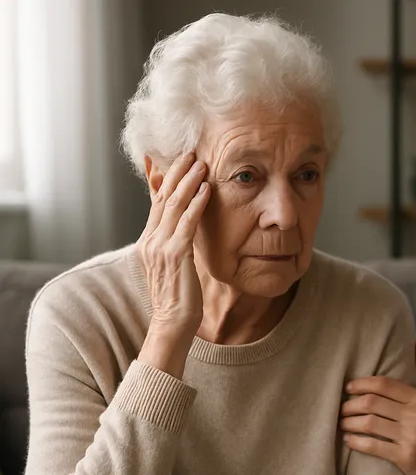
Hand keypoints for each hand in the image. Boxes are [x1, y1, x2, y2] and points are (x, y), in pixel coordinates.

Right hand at [136, 152, 209, 377]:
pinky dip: (197, 204)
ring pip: (173, 205)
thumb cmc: (178, 296)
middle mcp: (151, 240)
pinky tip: (207, 190)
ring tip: (201, 162)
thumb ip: (176, 241)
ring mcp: (161, 247)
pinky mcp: (176, 256)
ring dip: (189, 181)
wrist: (171, 324)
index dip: (165, 178)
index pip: (156, 202)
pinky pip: (187, 224)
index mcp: (149, 241)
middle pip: (162, 197)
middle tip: (190, 151)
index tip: (175, 158)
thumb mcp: (174, 264)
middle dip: (177, 172)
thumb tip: (185, 224)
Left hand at [340, 340, 415, 474]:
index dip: (361, 383)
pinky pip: (373, 446)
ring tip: (342, 422)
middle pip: (372, 402)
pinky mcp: (405, 457)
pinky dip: (356, 442)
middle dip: (350, 404)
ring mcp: (410, 437)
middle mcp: (415, 415)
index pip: (383, 384)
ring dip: (349, 422)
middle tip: (341, 407)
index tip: (349, 387)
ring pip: (369, 423)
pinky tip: (348, 440)